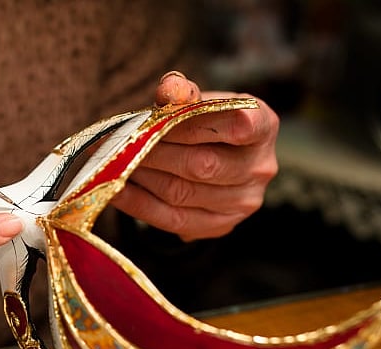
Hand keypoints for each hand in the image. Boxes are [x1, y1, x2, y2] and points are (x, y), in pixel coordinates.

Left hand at [112, 72, 278, 240]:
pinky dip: (138, 204)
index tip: (158, 118)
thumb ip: (183, 91)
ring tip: (115, 163)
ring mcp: (243, 202)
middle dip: (155, 152)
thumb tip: (169, 91)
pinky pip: (172, 219)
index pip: (239, 126)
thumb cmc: (206, 120)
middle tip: (122, 144)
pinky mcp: (220, 225)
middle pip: (201, 165)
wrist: (215, 153)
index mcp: (264, 126)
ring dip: (142, 177)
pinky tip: (116, 189)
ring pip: (182, 193)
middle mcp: (261, 167)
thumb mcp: (199, 98)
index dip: (194, 124)